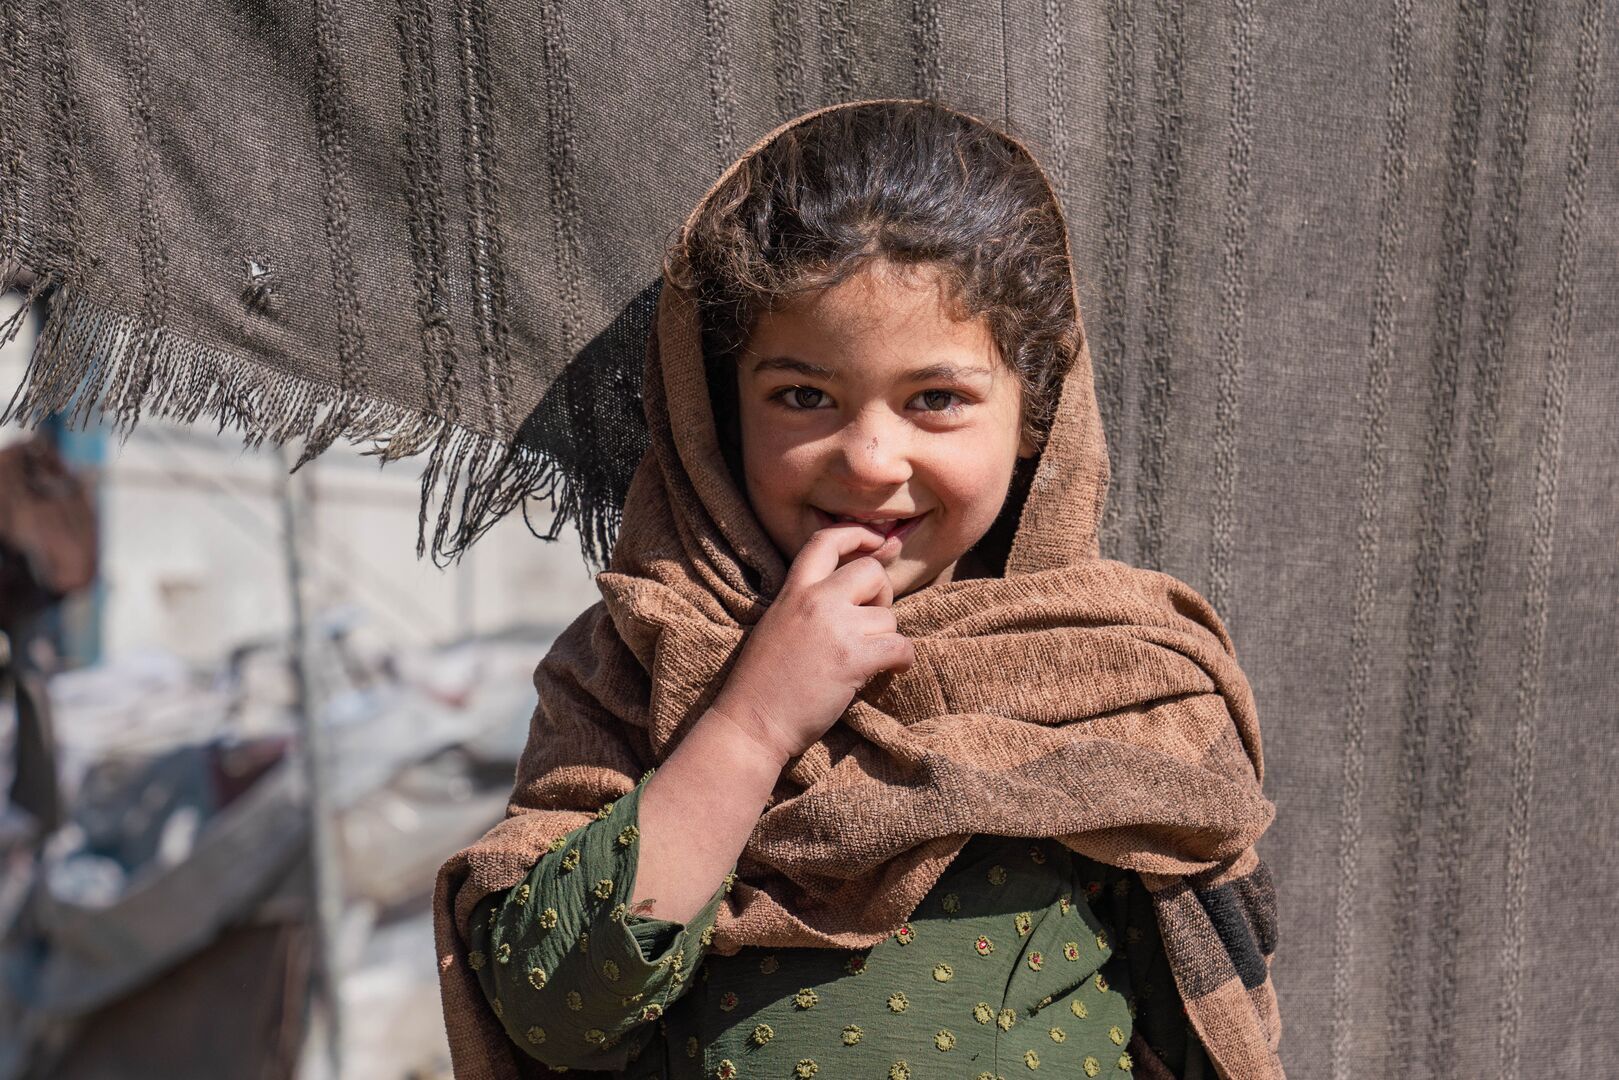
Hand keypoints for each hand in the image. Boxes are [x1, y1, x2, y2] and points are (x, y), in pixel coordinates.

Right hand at [709, 524, 915, 764]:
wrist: (751, 722)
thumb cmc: (764, 682)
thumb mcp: (778, 624)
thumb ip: (810, 603)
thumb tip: (858, 596)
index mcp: (793, 590)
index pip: (826, 541)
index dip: (857, 534)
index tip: (877, 541)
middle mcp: (815, 601)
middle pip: (872, 573)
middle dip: (882, 596)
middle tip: (871, 624)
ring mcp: (834, 628)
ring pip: (889, 618)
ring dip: (886, 639)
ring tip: (865, 660)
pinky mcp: (852, 659)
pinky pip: (900, 646)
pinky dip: (903, 660)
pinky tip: (891, 670)